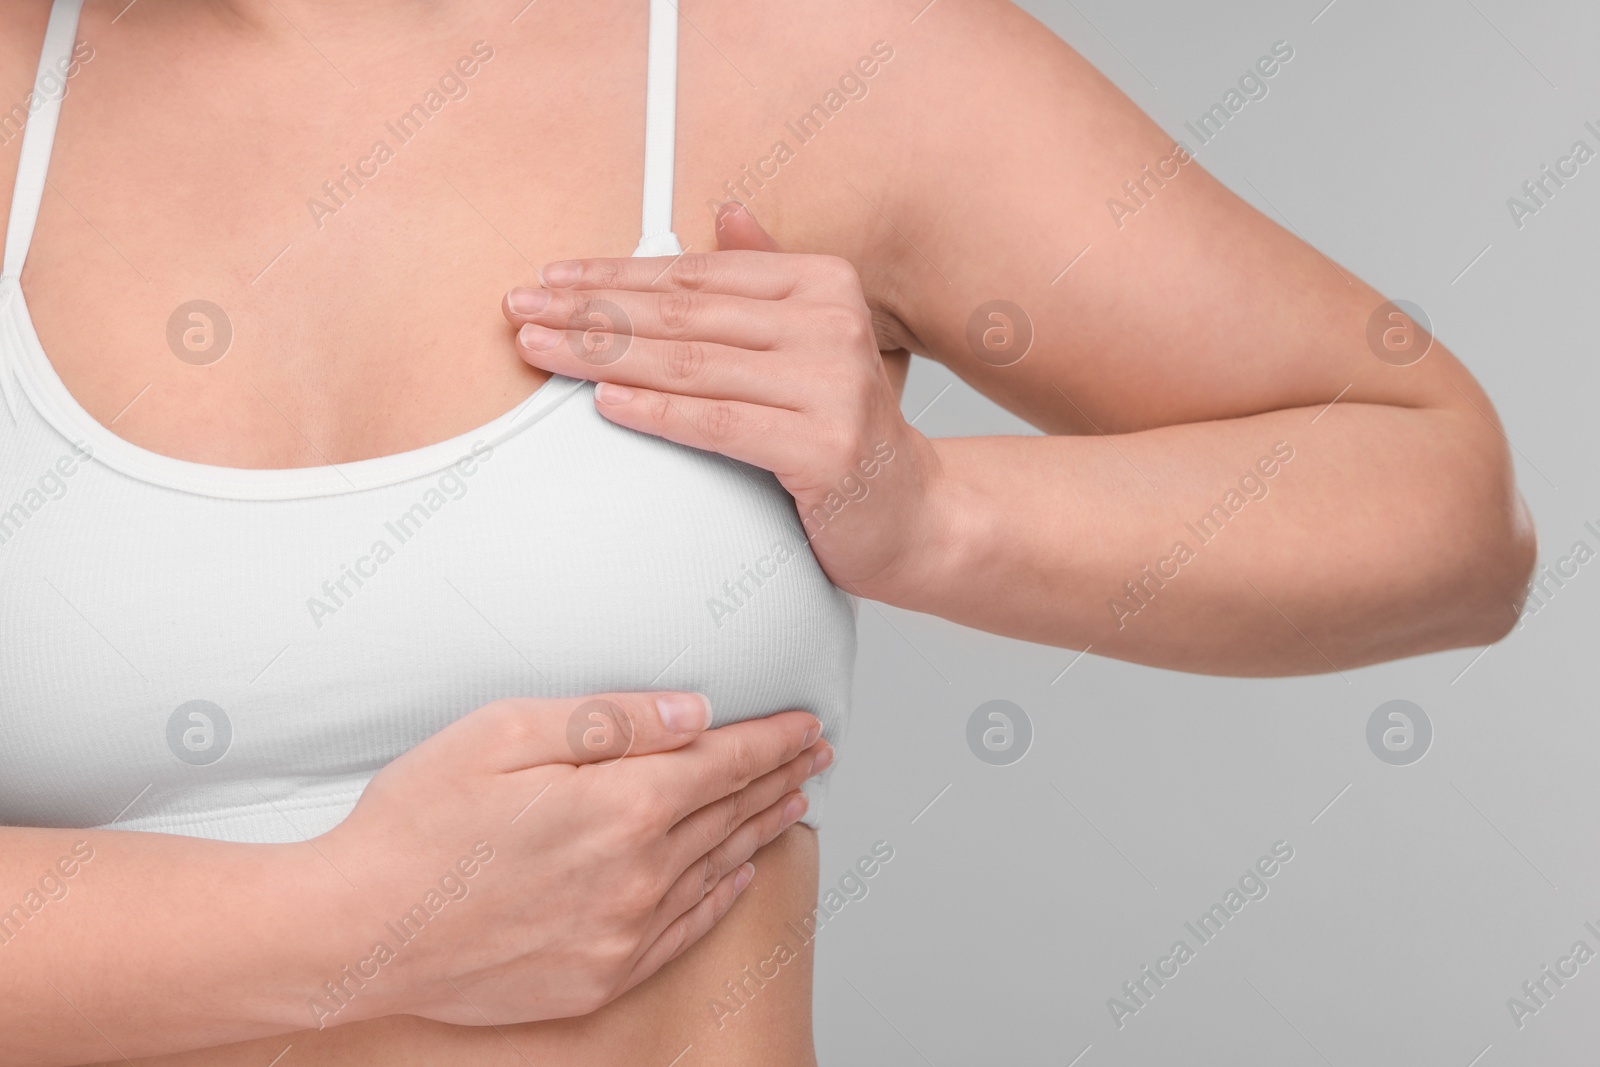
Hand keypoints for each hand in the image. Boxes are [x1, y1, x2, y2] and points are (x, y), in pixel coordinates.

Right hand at [314, 691, 830, 1025]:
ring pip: (719, 869)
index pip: (726, 763)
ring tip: (795, 803)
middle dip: (780, 777)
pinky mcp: (600, 976)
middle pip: (732, 814)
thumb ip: (613, 720)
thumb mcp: (507, 733)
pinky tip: (739, 875)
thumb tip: (696, 712)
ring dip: (763, 830)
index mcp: (622, 805)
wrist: (359, 932)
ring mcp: (624, 933)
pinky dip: (724, 896)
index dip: (773, 739)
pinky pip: (687, 930)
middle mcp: (639, 874)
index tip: (807, 724)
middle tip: (816, 756)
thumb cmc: (419, 823)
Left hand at [501, 203, 947, 601]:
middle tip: (522, 311)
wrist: (910, 513)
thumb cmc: (844, 428)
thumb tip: (725, 212)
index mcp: (824, 284)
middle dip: (592, 310)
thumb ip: (768, 279)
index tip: (551, 279)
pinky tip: (605, 400)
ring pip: (692, 364)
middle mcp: (833, 325)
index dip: (615, 273)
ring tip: (542, 351)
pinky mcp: (824, 448)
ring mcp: (831, 386)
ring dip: (604, 356)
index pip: (698, 272)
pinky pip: (719, 423)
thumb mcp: (814, 340)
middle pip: (686, 312)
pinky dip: (656, 411)